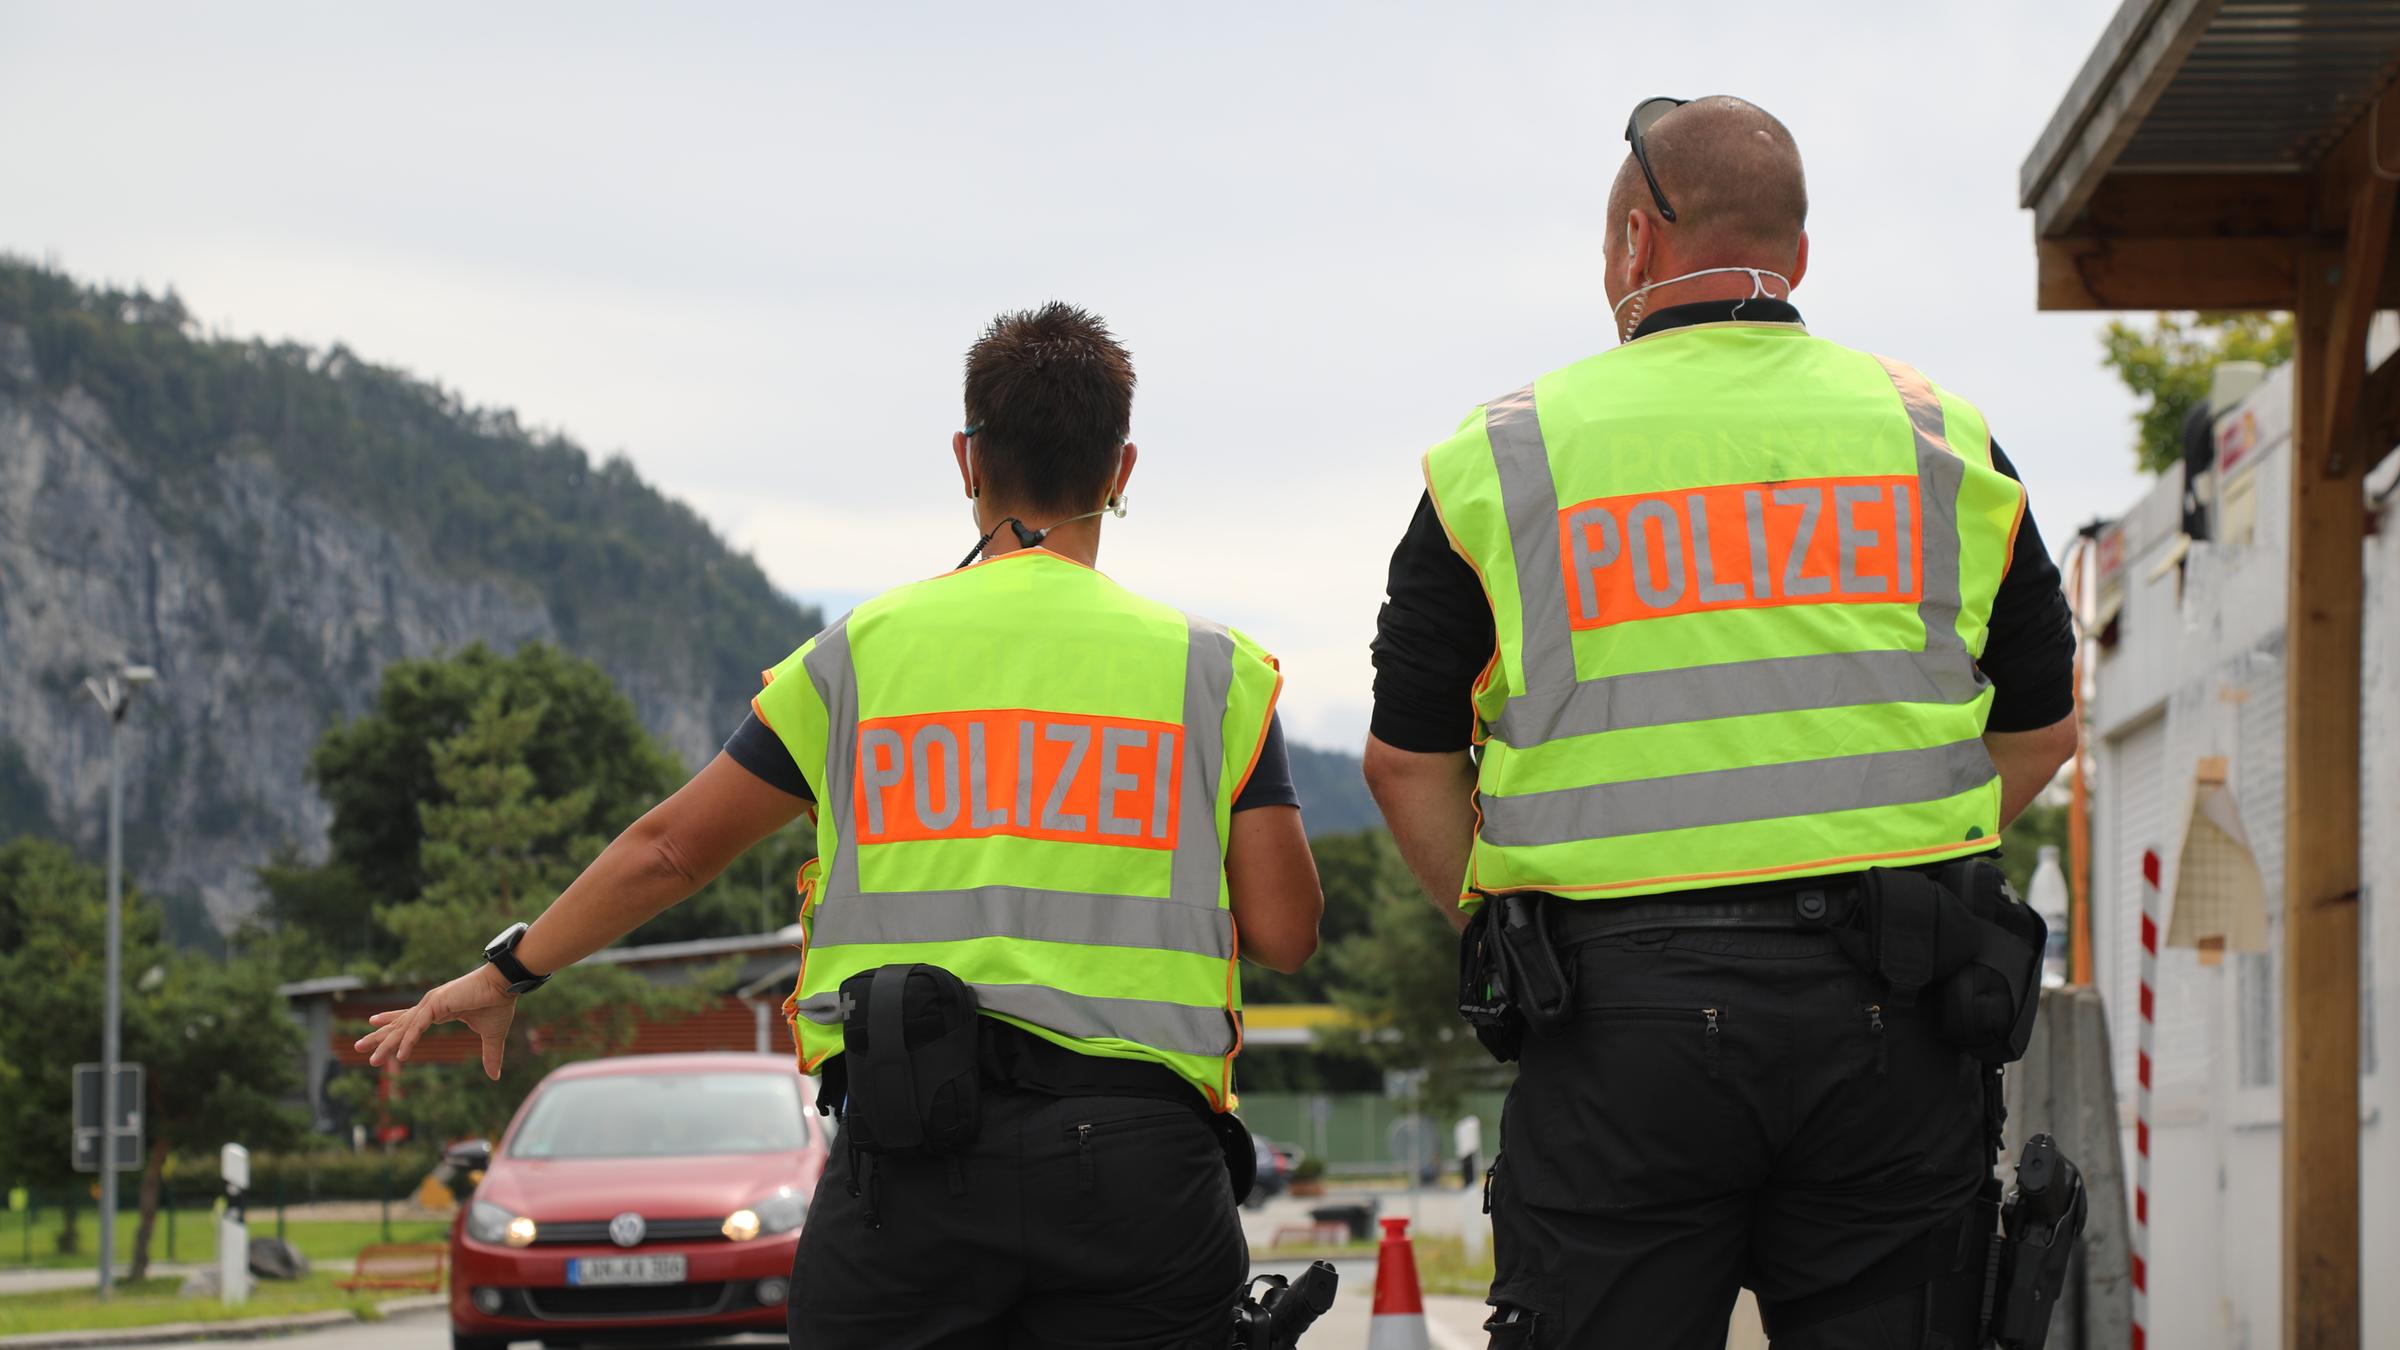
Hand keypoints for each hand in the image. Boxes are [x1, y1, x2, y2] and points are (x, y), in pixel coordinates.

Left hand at [356, 964, 518, 1079]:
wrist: (506, 985)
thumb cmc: (499, 1004)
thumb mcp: (491, 1035)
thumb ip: (490, 1056)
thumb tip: (496, 1076)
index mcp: (440, 1009)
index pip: (410, 1019)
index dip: (392, 1022)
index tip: (373, 1023)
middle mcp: (431, 1005)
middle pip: (400, 1024)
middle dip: (379, 1037)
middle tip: (358, 1047)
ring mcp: (431, 1003)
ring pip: (404, 1028)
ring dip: (386, 1045)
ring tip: (371, 1059)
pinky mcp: (437, 1004)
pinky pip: (418, 1027)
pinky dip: (408, 1041)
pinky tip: (399, 1056)